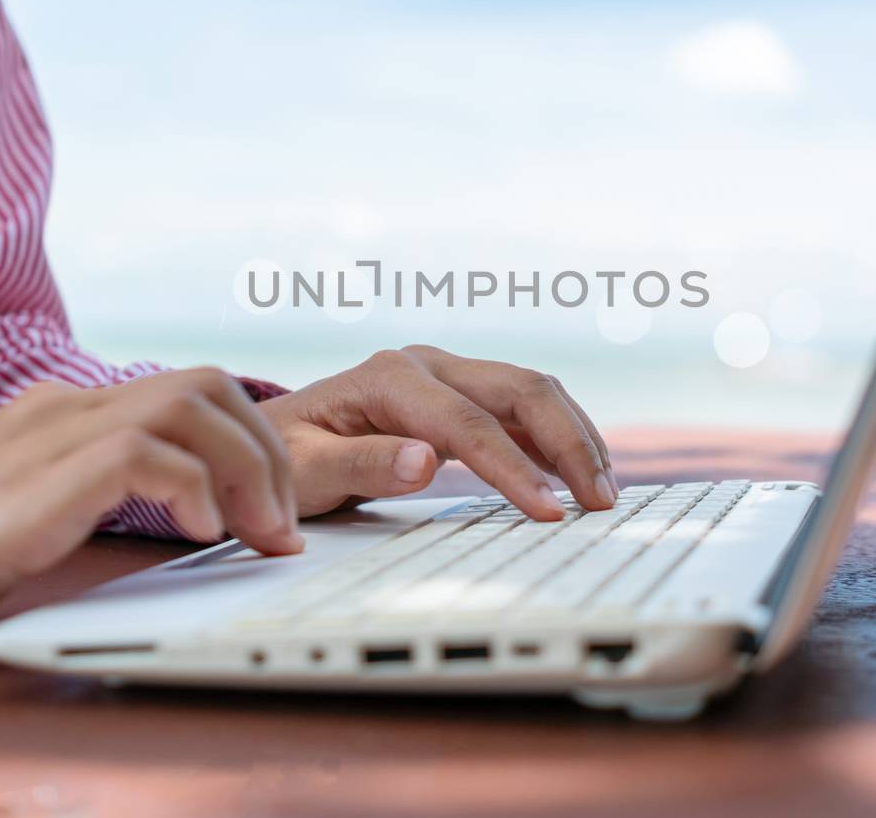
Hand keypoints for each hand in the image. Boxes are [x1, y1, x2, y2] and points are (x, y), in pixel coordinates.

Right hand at [0, 368, 296, 665]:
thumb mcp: (27, 509)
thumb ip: (91, 492)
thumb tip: (182, 510)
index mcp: (63, 414)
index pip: (188, 392)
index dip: (252, 444)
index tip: (274, 512)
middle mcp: (61, 410)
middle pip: (205, 385)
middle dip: (267, 452)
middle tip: (283, 527)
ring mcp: (42, 440)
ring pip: (186, 403)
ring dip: (246, 468)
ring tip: (259, 535)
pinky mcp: (28, 487)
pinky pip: (137, 455)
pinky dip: (189, 487)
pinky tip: (200, 535)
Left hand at [259, 345, 616, 519]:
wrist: (271, 439)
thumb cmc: (283, 457)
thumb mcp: (304, 469)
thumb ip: (361, 464)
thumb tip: (425, 461)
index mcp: (390, 377)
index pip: (467, 423)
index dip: (513, 468)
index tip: (548, 511)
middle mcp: (427, 364)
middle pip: (519, 390)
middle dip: (568, 443)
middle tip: (601, 500)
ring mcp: (448, 376)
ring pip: (532, 393)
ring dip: (574, 437)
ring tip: (604, 491)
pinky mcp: (461, 396)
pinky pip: (523, 410)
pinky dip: (558, 438)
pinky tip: (580, 473)